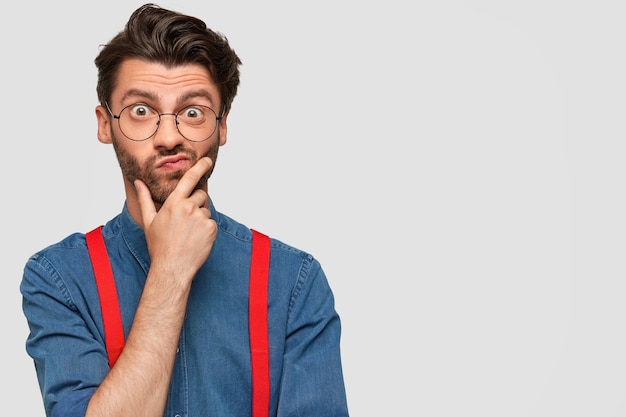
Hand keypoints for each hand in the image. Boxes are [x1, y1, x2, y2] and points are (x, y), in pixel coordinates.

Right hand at [134, 157, 216, 281]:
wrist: (172, 267)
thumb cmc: (159, 245)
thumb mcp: (149, 220)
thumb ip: (145, 198)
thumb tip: (138, 182)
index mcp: (173, 203)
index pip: (189, 179)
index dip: (200, 167)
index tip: (207, 161)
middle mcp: (189, 207)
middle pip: (201, 195)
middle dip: (196, 203)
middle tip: (186, 221)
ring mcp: (201, 218)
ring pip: (206, 210)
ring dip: (200, 217)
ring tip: (189, 233)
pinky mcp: (211, 228)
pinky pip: (211, 223)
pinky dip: (206, 229)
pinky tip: (196, 239)